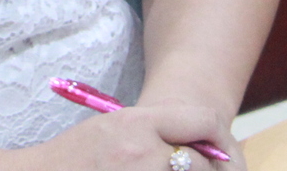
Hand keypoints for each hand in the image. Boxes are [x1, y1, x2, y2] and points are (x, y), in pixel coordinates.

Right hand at [17, 102, 239, 170]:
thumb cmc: (71, 159)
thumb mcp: (111, 128)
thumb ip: (154, 131)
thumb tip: (202, 146)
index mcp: (135, 125)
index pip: (202, 120)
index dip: (216, 135)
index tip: (215, 146)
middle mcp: (140, 154)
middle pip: (202, 162)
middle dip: (205, 167)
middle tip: (197, 166)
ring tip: (173, 169)